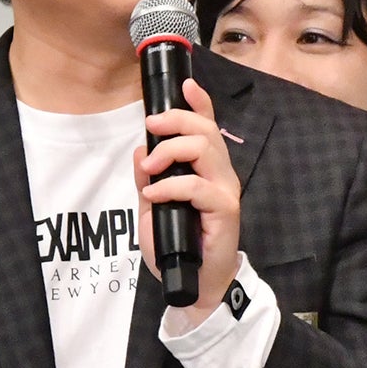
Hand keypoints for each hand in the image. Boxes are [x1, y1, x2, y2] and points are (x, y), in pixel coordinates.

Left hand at [132, 77, 242, 323]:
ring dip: (171, 149)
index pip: (208, 127)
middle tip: (151, 126)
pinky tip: (154, 194)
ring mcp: (225, 190)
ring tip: (151, 167)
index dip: (199, 103)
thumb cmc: (179, 243)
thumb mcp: (154, 206)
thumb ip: (149, 178)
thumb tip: (141, 150)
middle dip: (176, 120)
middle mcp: (220, 173)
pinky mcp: (225, 209)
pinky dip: (171, 186)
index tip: (185, 85)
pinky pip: (197, 186)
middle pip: (205, 130)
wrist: (195, 282)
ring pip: (205, 148)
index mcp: (207, 168)